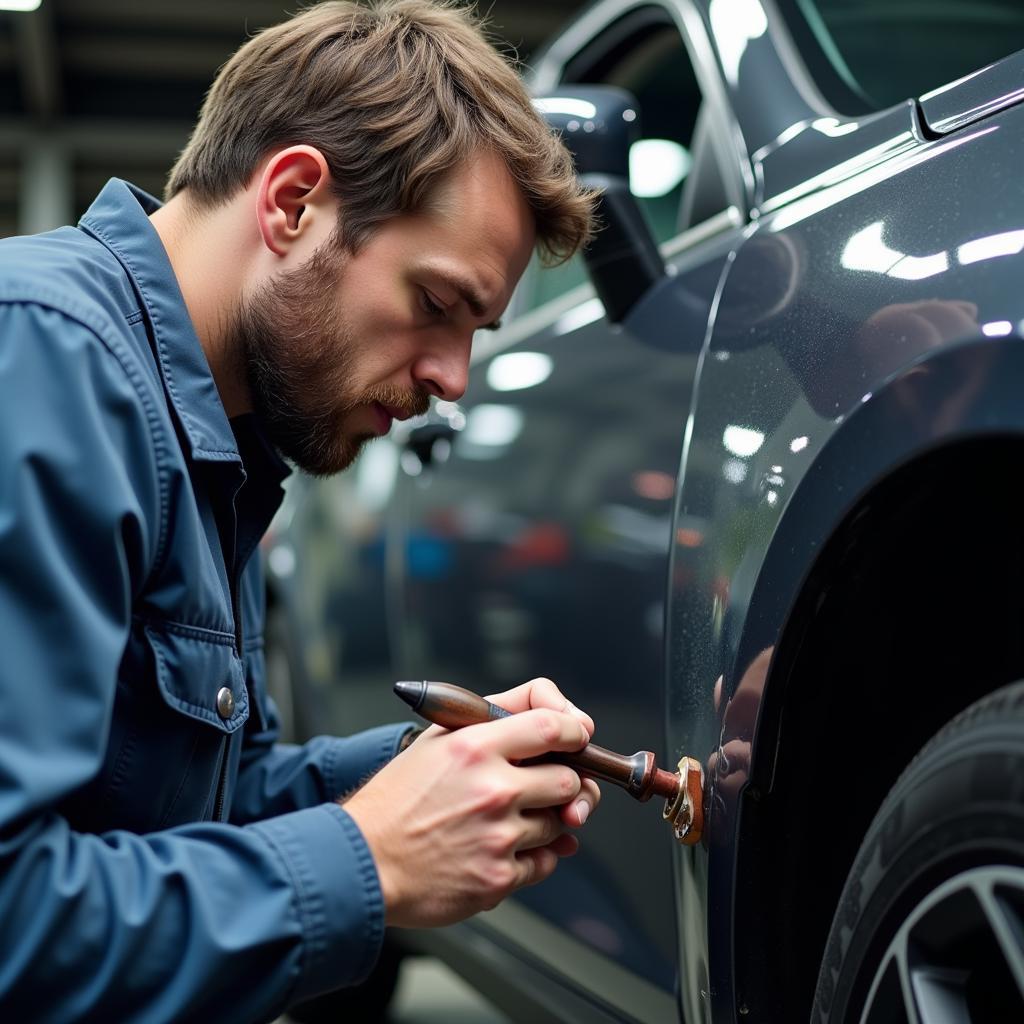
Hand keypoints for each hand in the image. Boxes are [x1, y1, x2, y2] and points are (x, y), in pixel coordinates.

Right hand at [343, 677, 600, 927]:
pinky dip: (532, 857)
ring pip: (558, 824)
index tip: (576, 739)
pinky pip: (544, 863)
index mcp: (475, 747)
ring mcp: (498, 836)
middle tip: (544, 788)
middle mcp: (493, 789)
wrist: (362, 861)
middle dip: (562, 784)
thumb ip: (491, 720)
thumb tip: (550, 718)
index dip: (574, 732)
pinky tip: (500, 849)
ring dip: (543, 822)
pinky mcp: (499, 878)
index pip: (553, 726)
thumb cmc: (396, 801)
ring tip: (505, 822)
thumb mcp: (435, 741)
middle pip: (569, 780)